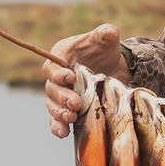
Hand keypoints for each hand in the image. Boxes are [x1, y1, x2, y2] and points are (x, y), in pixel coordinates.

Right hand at [42, 23, 129, 138]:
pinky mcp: (67, 109)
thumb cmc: (104, 50)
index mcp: (60, 56)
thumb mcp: (107, 40)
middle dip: (62, 97)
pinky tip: (64, 133)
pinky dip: (57, 126)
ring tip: (72, 117)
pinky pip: (56, 120)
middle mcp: (56, 77)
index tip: (71, 78)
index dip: (58, 74)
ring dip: (60, 113)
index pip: (52, 67)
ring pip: (52, 106)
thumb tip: (109, 33)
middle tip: (76, 103)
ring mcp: (61, 95)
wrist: (113, 68)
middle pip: (51, 90)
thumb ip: (105, 34)